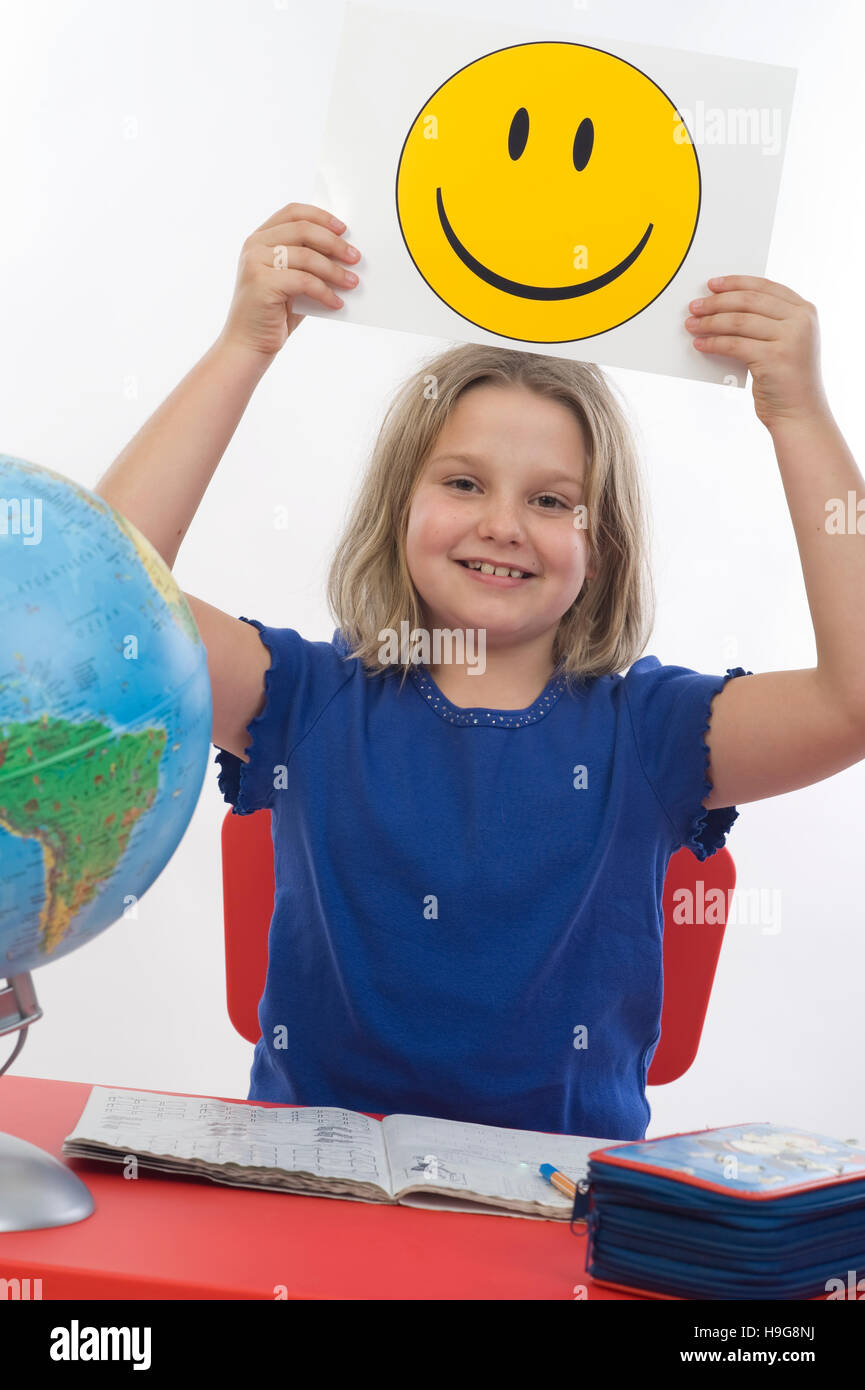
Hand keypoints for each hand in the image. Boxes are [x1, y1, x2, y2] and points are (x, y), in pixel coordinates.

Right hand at [217, 201, 360, 357]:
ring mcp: (255, 262)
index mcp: (260, 238)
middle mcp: (254, 245)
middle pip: (303, 230)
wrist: (248, 344)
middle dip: (334, 243)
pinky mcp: (261, 282)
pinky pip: (304, 281)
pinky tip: (336, 304)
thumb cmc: (274, 314)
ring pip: (306, 256)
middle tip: (356, 257)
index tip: (344, 230)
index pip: (293, 212)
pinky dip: (325, 292)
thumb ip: (309, 263)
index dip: (321, 217)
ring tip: (353, 283)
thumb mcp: (293, 282)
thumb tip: (345, 253)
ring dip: (334, 270)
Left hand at [684, 275, 829, 429]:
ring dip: (710, 322)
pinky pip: (734, 344)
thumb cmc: (786, 380)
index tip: (712, 285)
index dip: (735, 282)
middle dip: (717, 302)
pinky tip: (700, 344)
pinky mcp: (774, 358)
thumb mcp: (784, 342)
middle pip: (749, 300)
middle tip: (694, 306)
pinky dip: (713, 343)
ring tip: (692, 325)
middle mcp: (801, 321)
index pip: (764, 286)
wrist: (800, 414)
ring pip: (739, 321)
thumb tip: (723, 307)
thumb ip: (766, 322)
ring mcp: (790, 339)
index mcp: (805, 311)